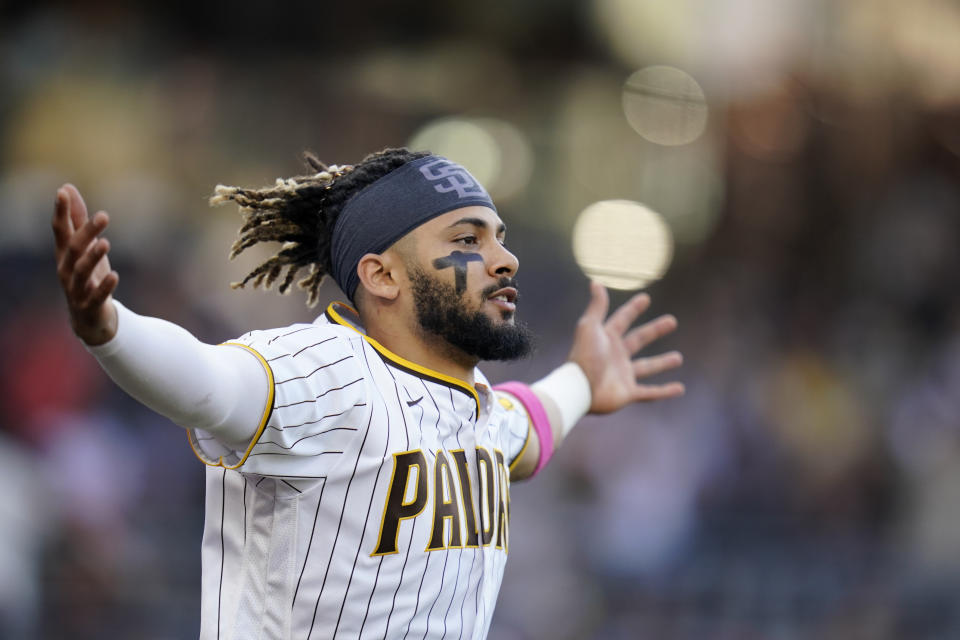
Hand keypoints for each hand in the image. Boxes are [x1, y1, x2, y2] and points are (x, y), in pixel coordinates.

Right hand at [52, 184, 118, 345]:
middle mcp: (66, 269)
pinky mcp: (89, 305)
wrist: (89, 318)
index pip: (60, 229)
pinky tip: (115, 276)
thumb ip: (77, 219)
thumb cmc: (87, 276)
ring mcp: (76, 289)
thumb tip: (68, 187)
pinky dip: (105, 286)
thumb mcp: (84, 247)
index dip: (61, 211)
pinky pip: (96, 296)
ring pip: (81, 271)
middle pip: (73, 248)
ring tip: (105, 243)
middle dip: (87, 232)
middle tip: (104, 216)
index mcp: (64, 253)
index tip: (63, 191)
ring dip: (93, 257)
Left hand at [568, 281, 683, 413]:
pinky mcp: (627, 393)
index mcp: (606, 339)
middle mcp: (615, 356)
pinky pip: (650, 393)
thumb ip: (596, 306)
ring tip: (678, 358)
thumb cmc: (584, 356)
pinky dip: (664, 392)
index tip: (645, 298)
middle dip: (655, 330)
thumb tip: (596, 283)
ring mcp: (622, 375)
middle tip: (672, 321)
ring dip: (662, 363)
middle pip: (638, 340)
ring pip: (647, 367)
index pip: (622, 319)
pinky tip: (680, 389)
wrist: (580, 389)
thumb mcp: (589, 327)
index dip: (633, 309)